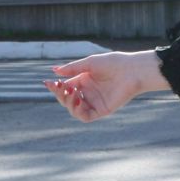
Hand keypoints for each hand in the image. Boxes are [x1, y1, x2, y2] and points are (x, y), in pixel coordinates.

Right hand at [45, 51, 167, 121]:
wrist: (132, 70)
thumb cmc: (113, 63)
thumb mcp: (89, 64)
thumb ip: (72, 69)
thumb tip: (54, 71)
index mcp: (84, 81)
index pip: (65, 87)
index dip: (56, 87)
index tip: (47, 83)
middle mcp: (88, 93)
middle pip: (67, 99)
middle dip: (60, 94)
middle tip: (60, 87)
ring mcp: (95, 102)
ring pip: (74, 110)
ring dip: (68, 103)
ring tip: (71, 92)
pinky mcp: (102, 110)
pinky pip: (85, 116)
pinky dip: (78, 111)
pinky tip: (78, 100)